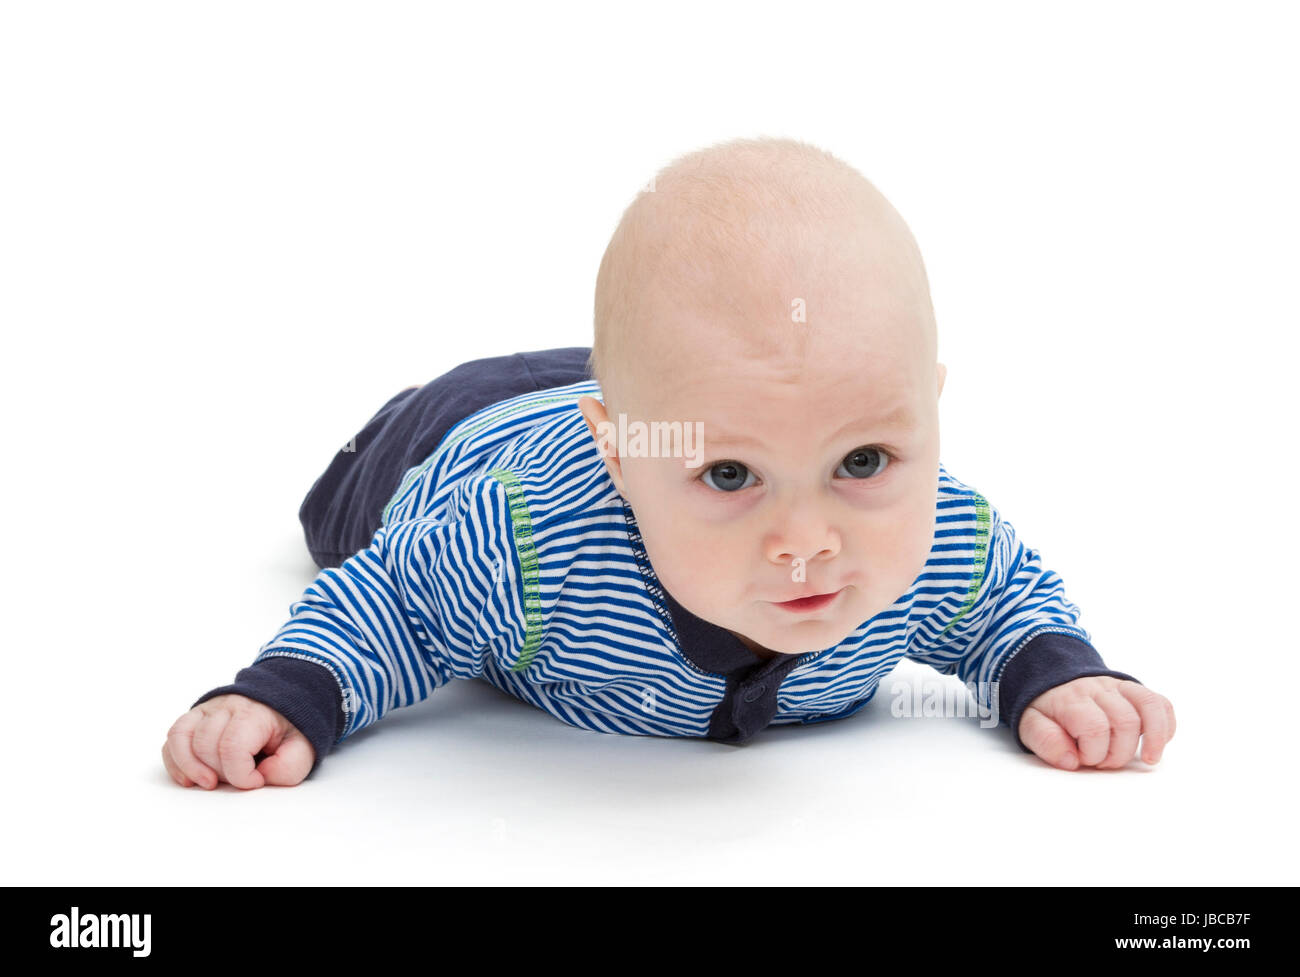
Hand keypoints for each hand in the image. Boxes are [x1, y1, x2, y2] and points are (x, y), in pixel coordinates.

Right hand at [162, 694, 315, 788]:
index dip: (241, 775)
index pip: (232, 746)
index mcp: (255, 712)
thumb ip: (288, 767)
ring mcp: (207, 709)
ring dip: (192, 768)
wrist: (283, 700)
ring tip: (209, 783)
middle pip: (206, 744)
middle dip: (220, 772)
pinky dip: (175, 761)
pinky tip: (190, 779)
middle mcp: (226, 706)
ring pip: (182, 738)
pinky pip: (173, 738)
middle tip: (238, 780)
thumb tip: (258, 778)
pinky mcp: (195, 718)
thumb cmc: (288, 729)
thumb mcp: (302, 748)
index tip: (256, 781)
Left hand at [1018, 676, 1174, 770]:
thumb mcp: (1030, 724)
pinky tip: (1156, 745)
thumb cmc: (1045, 709)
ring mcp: (1118, 687)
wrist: (1050, 678)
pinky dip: (1165, 725)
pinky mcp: (1132, 690)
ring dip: (1152, 739)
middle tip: (1102, 762)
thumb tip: (1071, 761)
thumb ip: (1045, 740)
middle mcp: (1098, 688)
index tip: (1082, 759)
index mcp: (1071, 699)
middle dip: (1118, 753)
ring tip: (1147, 760)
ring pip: (1148, 706)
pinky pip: (1159, 702)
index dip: (1093, 752)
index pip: (1095, 727)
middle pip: (1125, 721)